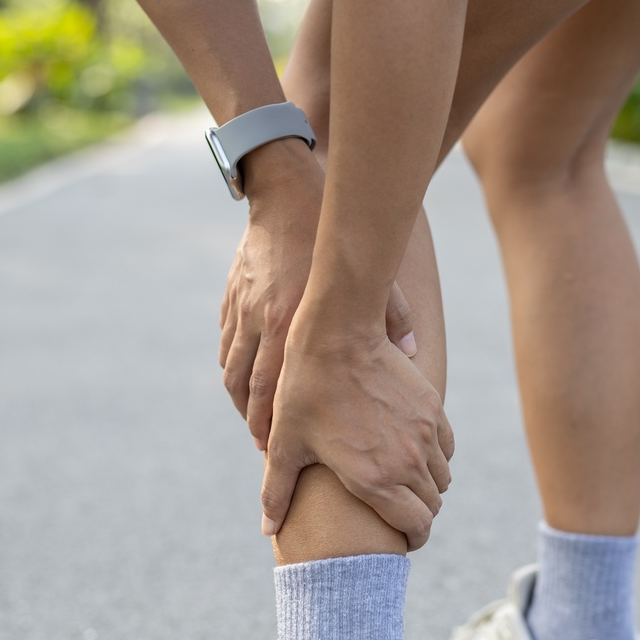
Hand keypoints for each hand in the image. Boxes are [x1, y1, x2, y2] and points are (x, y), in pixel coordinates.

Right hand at [218, 153, 417, 450]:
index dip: (275, 423)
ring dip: (241, 401)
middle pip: (249, 388)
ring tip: (254, 423)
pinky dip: (233, 368)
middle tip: (265, 448)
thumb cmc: (330, 235)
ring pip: (232, 369)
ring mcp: (242, 309)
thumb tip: (412, 353)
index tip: (279, 449)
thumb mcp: (369, 274)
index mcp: (293, 320)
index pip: (278, 388)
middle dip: (255, 423)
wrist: (287, 191)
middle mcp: (262, 320)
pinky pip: (227, 343)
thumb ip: (390, 316)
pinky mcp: (232, 296)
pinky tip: (243, 382)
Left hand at [260, 321, 453, 550]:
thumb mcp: (285, 445)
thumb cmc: (305, 391)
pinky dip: (434, 456)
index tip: (401, 539)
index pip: (417, 527)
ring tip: (401, 480)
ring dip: (425, 485)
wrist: (337, 337)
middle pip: (432, 505)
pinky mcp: (432, 408)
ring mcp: (425, 434)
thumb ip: (277, 492)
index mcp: (375, 480)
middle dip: (417, 514)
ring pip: (441, 477)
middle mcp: (408, 461)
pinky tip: (410, 449)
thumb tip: (268, 529)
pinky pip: (446, 447)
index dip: (412, 539)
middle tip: (396, 510)